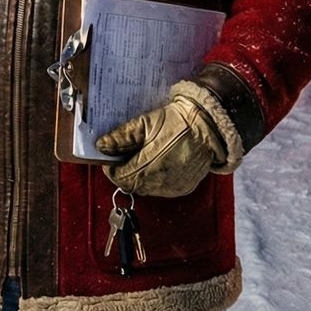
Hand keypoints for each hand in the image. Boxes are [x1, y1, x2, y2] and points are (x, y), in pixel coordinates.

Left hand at [95, 95, 217, 198]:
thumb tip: (102, 146)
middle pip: (131, 185)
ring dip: (139, 177)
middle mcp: (160, 181)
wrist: (208, 126)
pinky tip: (158, 163)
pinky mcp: (182, 188)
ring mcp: (172, 187)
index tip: (110, 158)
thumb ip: (122, 137)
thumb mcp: (146, 123)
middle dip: (124, 172)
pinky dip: (155, 179)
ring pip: (145, 189)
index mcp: (148, 165)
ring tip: (143, 157)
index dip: (112, 168)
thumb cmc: (178, 122)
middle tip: (125, 156)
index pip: (119, 177)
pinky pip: (161, 189)